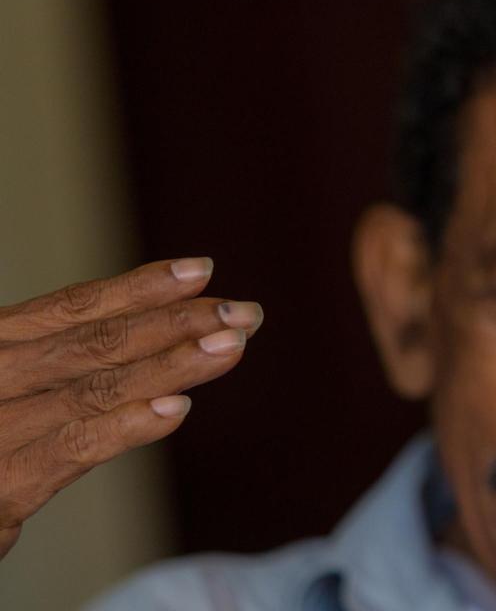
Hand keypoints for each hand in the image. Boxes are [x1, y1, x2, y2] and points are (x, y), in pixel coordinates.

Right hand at [0, 257, 262, 559]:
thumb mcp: (9, 391)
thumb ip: (58, 368)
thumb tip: (149, 340)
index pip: (72, 308)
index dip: (141, 288)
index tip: (203, 270)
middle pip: (94, 341)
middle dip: (177, 323)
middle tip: (246, 312)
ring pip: (93, 387)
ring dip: (170, 364)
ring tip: (231, 346)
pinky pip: (70, 449)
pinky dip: (125, 426)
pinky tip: (176, 407)